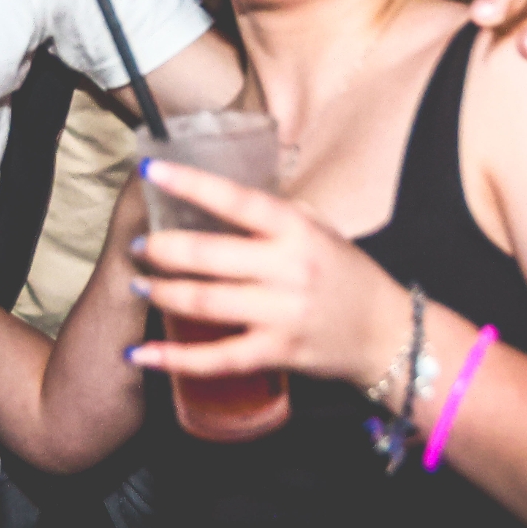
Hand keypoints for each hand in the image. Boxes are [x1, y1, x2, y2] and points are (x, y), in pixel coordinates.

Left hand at [125, 160, 408, 389]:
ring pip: (205, 303)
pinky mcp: (276, 353)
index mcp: (296, 230)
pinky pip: (216, 358)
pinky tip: (140, 354)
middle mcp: (288, 269)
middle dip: (162, 250)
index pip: (236, 200)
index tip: (151, 169)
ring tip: (138, 285)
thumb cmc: (348, 274)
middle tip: (138, 245)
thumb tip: (218, 194)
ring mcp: (281, 314)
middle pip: (209, 256)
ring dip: (162, 293)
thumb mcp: (320, 229)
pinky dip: (174, 358)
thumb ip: (274, 214)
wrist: (388, 334)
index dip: (191, 183)